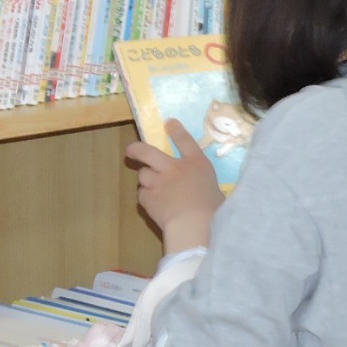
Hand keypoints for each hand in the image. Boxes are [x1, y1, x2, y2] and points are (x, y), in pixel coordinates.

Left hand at [127, 119, 223, 254]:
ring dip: (146, 179)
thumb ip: (203, 185)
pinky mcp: (148, 198)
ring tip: (152, 187)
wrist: (194, 224)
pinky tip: (154, 204)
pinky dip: (146, 198)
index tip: (169, 123)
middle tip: (131, 151)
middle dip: (137, 150)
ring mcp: (158, 182)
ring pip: (142, 174)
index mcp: (196, 164)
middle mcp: (174, 168)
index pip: (185, 140)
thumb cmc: (213, 211)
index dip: (176, 130)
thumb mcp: (215, 191)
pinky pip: (142, 194)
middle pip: (148, 152)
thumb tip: (200, 191)